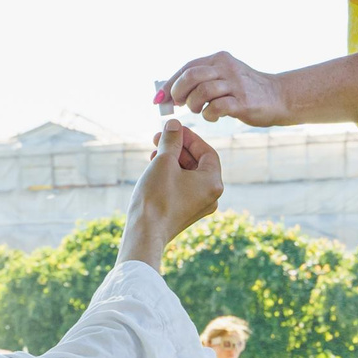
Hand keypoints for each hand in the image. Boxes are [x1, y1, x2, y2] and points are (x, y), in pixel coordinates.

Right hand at [120, 124, 221, 267]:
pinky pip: (183, 187)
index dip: (190, 138)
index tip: (174, 129)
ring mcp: (199, 206)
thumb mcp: (163, 161)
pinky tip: (155, 168)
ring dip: (173, 160)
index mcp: (213, 183)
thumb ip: (171, 140)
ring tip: (153, 152)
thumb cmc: (156, 197)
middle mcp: (211, 196)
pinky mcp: (186, 212)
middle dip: (178, 148)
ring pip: (189, 175)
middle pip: (198, 163)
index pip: (207, 152)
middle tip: (159, 138)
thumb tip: (174, 124)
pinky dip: (172, 175)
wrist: (144, 233)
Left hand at [162, 52, 288, 125]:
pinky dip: (208, 114)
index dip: (170, 83)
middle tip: (178, 104)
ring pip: (202, 91)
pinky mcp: (243, 101)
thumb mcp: (226, 76)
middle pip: (191, 76)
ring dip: (193, 104)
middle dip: (178, 92)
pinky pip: (217, 107)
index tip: (159, 99)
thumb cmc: (246, 89)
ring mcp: (236, 84)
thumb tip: (170, 93)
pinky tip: (212, 116)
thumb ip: (203, 79)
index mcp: (219, 59)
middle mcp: (227, 68)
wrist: (280, 96)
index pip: (187, 67)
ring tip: (198, 110)